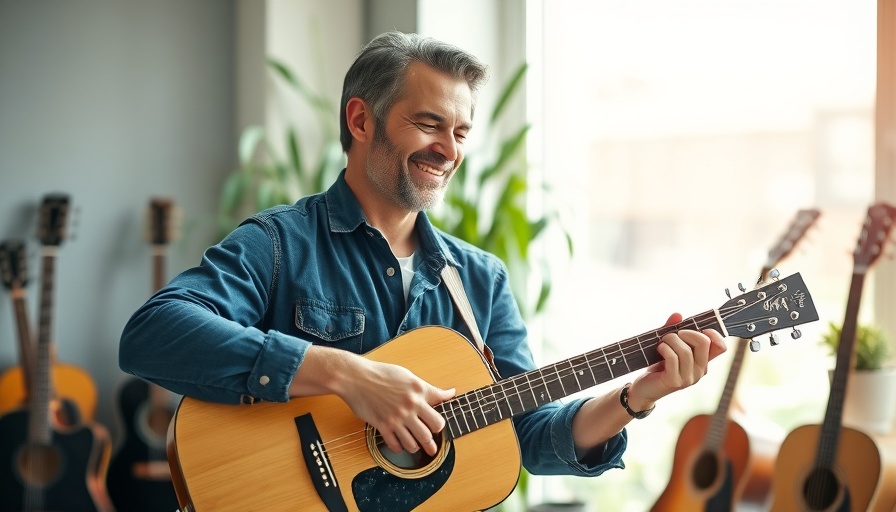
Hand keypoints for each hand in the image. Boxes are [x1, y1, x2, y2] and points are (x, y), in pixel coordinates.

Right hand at [339, 359, 454, 456]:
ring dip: (415, 447)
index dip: (441, 424)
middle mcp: (410, 406)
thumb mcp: (408, 376)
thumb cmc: (381, 373)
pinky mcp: (382, 425)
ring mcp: (396, 417)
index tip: (440, 428)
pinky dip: (398, 448)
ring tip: (416, 446)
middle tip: (432, 444)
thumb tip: (450, 393)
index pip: (439, 414)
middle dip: (432, 441)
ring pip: (413, 443)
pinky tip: (399, 445)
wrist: (356, 377)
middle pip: (430, 432)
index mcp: (418, 392)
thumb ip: (429, 388)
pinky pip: (395, 445)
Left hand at [628, 312, 726, 408]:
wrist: (644, 388)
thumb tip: (678, 315)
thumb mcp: (668, 346)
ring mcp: (689, 378)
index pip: (721, 347)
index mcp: (703, 361)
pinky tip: (659, 349)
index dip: (714, 333)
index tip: (698, 328)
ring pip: (686, 350)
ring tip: (662, 342)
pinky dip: (665, 349)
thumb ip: (673, 329)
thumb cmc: (658, 365)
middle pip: (704, 343)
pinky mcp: (675, 381)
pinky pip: (673, 358)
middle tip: (673, 335)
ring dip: (671, 340)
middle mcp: (700, 370)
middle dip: (686, 332)